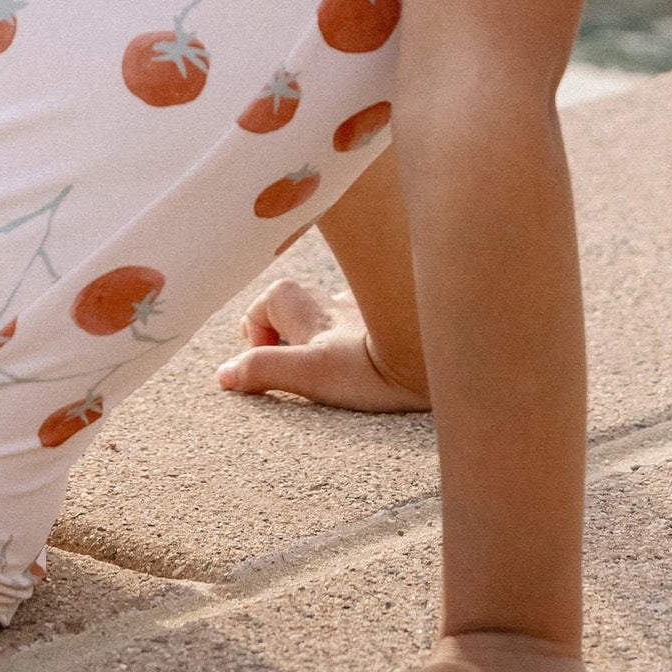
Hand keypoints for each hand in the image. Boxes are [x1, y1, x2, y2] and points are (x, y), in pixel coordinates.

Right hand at [215, 277, 428, 412]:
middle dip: (287, 320)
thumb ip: (265, 371)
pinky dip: (370, 329)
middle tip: (289, 355)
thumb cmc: (381, 367)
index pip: (270, 299)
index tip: (266, 360)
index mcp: (314, 314)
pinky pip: (379, 316)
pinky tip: (381, 350)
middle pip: (301, 297)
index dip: (259, 325)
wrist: (449, 357)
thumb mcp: (313, 374)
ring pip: (339, 307)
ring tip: (335, 359)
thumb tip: (223, 375)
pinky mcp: (407, 320)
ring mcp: (375, 312)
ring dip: (327, 327)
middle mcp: (341, 306)